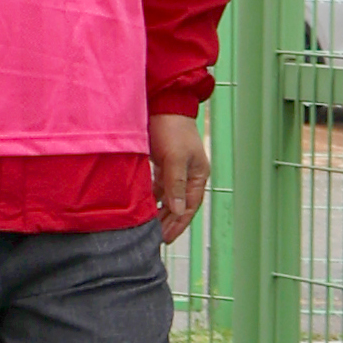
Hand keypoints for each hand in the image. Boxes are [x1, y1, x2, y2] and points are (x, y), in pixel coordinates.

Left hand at [150, 113, 208, 242]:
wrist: (163, 103)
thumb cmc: (172, 128)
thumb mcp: (176, 158)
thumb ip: (176, 185)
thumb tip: (178, 211)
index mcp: (198, 174)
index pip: (189, 206)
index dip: (178, 224)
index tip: (166, 238)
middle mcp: (189, 174)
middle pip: (179, 204)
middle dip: (168, 221)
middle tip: (154, 238)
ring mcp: (176, 169)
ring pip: (168, 197)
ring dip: (160, 212)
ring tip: (148, 227)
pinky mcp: (163, 163)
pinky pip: (159, 187)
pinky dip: (153, 198)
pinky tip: (144, 207)